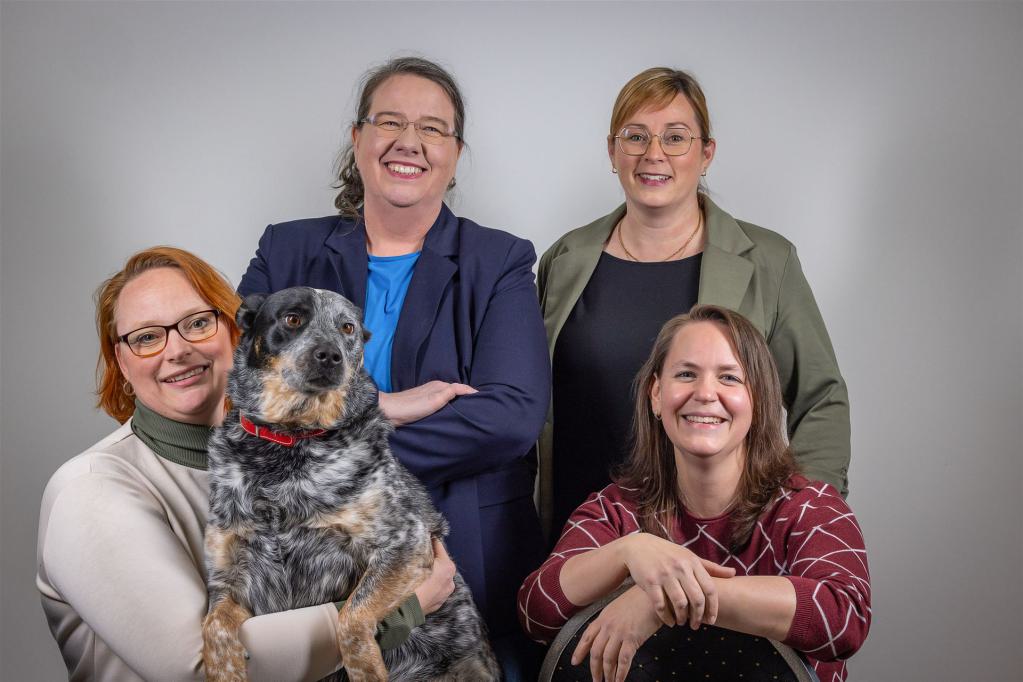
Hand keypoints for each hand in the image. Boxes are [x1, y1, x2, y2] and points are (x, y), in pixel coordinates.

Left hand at [378, 381, 476, 425]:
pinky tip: (450, 413)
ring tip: (468, 410)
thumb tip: (467, 389)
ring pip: (449, 397)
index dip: (472, 393)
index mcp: (440, 386)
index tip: (485, 399)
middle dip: (467, 397)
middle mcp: (435, 388)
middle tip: (479, 406)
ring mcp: (429, 395)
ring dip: (458, 402)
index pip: (461, 388)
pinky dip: (449, 406)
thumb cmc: (412, 407)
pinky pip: (442, 402)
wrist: (390, 413)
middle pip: (456, 391)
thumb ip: (450, 392)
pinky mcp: (424, 403)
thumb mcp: (434, 400)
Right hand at [414, 539, 455, 614]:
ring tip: (418, 570)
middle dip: (432, 557)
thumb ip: (422, 550)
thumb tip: (423, 542)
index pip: (438, 546)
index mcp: (447, 566)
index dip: (429, 540)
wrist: (404, 611)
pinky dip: (430, 584)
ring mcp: (446, 593)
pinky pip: (435, 588)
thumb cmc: (410, 583)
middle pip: (441, 561)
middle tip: (419, 554)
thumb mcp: (415, 560)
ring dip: (432, 571)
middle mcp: (450, 579)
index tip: (424, 536)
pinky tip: (420, 584)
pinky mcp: (439, 603)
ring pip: (439, 576)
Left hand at [571, 585, 661, 681]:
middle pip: (596, 652)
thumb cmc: (639, 599)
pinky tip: (620, 680)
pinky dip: (621, 673)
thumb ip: (611, 621)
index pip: (587, 637)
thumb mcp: (619, 607)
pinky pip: (623, 660)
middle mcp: (608, 626)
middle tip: (596, 680)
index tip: (574, 662)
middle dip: (595, 669)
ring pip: (608, 659)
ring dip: (608, 674)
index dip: (579, 651)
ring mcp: (619, 633)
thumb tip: (609, 636)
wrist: (653, 593)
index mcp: (603, 618)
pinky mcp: (632, 638)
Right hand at [620, 533, 734, 628]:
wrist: (638, 546)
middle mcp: (680, 568)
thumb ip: (711, 567)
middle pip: (696, 599)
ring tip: (682, 623)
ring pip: (680, 603)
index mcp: (692, 562)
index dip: (713, 608)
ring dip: (683, 618)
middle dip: (698, 617)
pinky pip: (660, 605)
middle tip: (696, 625)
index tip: (711, 620)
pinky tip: (669, 622)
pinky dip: (666, 617)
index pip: (710, 589)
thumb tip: (734, 573)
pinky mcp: (650, 581)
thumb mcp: (689, 556)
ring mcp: (664, 574)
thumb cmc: (667, 553)